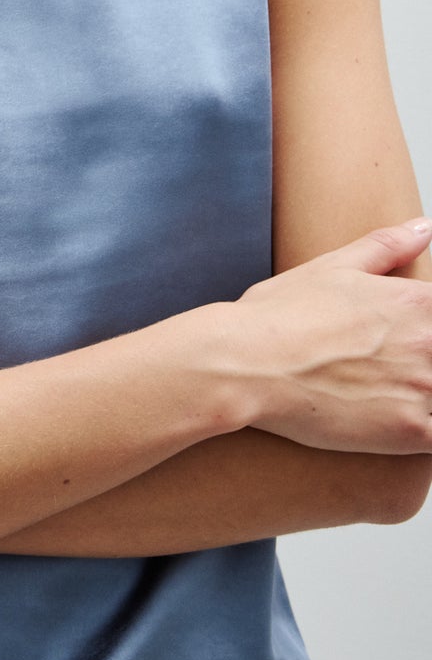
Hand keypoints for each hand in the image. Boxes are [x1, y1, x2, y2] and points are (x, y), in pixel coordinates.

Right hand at [234, 217, 431, 452]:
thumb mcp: (332, 267)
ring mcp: (424, 388)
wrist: (245, 364)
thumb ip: (386, 247)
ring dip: (423, 394)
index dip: (423, 331)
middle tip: (379, 368)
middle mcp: (430, 341)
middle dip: (421, 361)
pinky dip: (425, 431)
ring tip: (382, 393)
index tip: (403, 343)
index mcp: (418, 301)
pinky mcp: (411, 431)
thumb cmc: (279, 315)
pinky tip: (397, 426)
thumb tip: (423, 228)